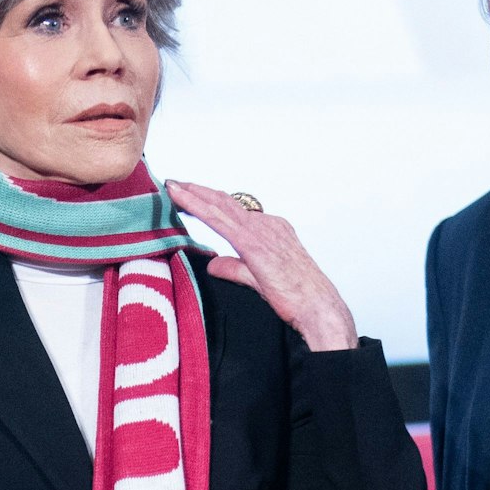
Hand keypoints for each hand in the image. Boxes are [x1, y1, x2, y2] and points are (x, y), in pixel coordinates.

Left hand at [166, 180, 358, 350]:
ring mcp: (260, 230)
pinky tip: (180, 198)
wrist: (317, 306)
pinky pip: (217, 219)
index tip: (193, 196)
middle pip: (225, 203)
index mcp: (272, 230)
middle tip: (175, 183)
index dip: (213, 202)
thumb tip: (214, 264)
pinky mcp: (251, 242)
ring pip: (219, 206)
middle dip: (199, 191)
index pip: (236, 212)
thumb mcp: (257, 279)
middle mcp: (267, 225)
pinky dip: (196, 205)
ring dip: (193, 193)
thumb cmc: (298, 296)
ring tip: (172, 185)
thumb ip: (234, 268)